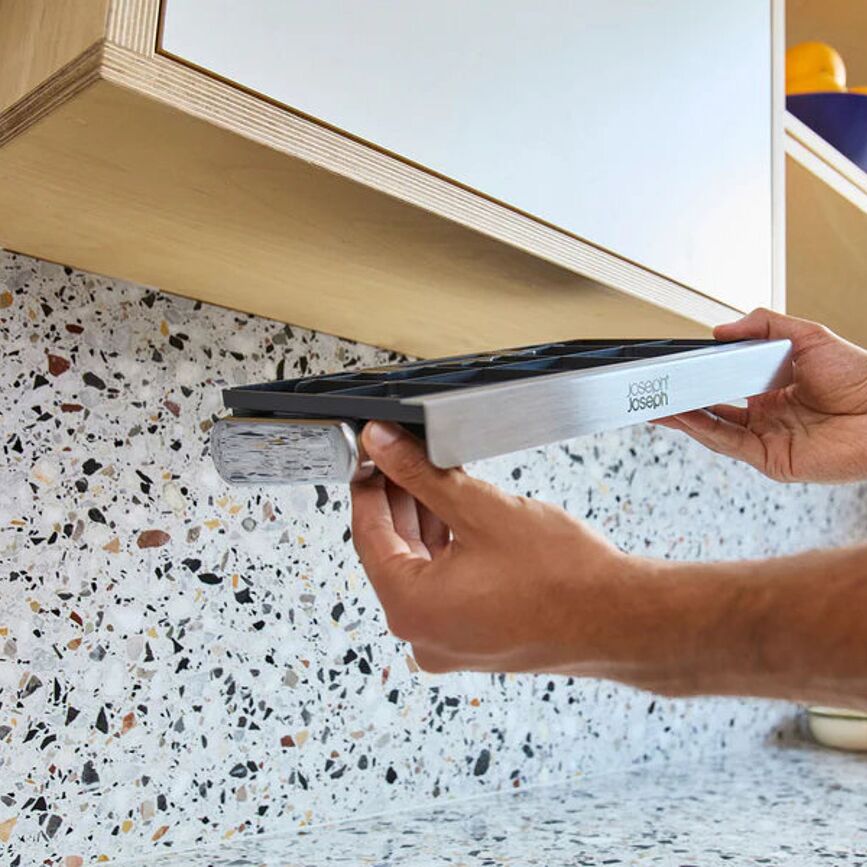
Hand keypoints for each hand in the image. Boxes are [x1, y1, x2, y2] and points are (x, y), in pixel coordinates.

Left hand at [350, 421, 642, 675]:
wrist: (622, 618)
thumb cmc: (564, 578)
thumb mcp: (480, 509)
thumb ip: (421, 473)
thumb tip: (382, 445)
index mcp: (411, 610)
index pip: (368, 535)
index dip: (369, 486)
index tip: (372, 456)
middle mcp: (424, 636)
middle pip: (394, 552)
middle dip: (400, 500)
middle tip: (404, 456)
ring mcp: (452, 643)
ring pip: (422, 568)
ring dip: (426, 522)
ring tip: (435, 475)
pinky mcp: (477, 640)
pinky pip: (447, 588)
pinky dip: (448, 550)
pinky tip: (459, 513)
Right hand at [654, 308, 866, 482]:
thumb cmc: (862, 378)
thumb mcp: (809, 336)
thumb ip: (764, 325)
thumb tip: (722, 329)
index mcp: (774, 391)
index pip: (724, 387)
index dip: (699, 381)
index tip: (675, 372)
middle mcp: (767, 417)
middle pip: (711, 412)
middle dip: (680, 404)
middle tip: (653, 392)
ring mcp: (767, 440)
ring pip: (713, 430)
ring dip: (683, 418)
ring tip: (657, 404)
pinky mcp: (770, 460)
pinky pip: (729, 443)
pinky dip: (703, 430)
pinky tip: (685, 416)